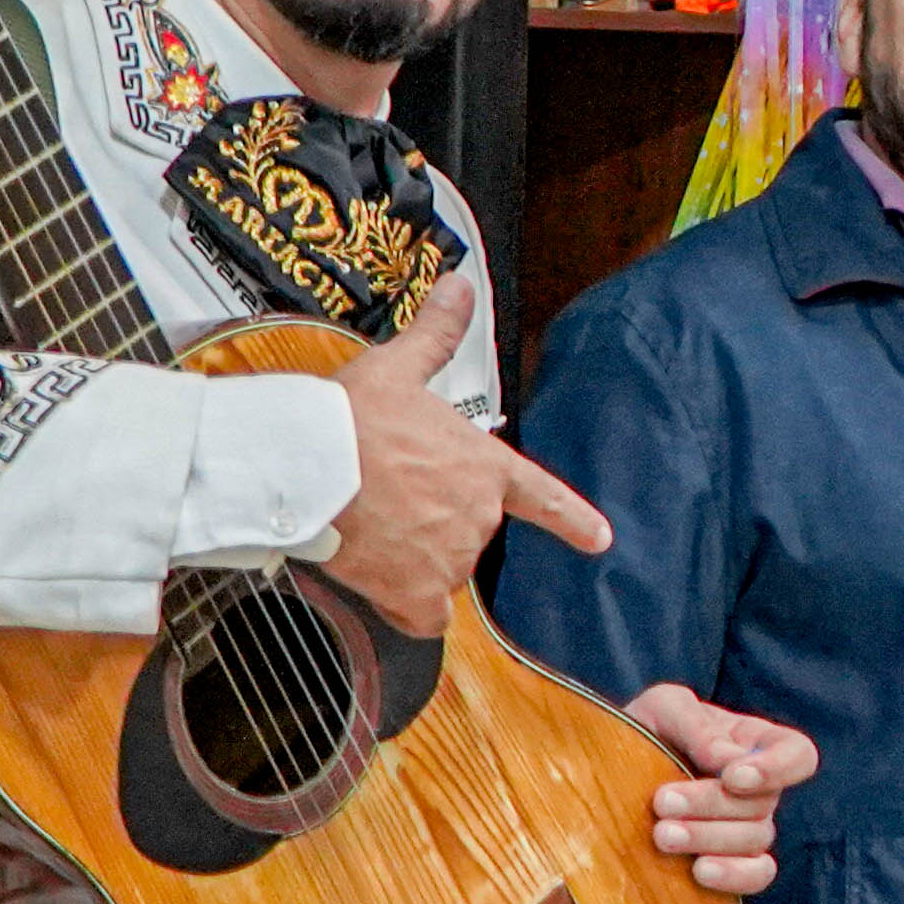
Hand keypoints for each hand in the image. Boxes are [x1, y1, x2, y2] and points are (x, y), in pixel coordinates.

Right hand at [319, 272, 608, 635]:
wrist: (304, 465)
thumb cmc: (348, 418)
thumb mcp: (398, 365)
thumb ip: (437, 335)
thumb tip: (460, 288)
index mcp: (483, 466)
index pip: (543, 497)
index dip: (573, 520)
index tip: (599, 539)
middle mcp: (477, 515)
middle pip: (467, 530)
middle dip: (432, 519)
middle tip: (386, 495)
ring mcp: (449, 556)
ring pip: (440, 568)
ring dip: (412, 556)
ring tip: (370, 522)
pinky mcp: (414, 591)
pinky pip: (422, 614)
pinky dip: (405, 604)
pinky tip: (381, 581)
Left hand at [623, 686, 815, 898]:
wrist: (609, 775)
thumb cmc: (644, 733)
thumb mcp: (663, 709)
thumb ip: (696, 724)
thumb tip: (726, 759)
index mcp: (754, 744)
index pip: (797, 755)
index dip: (777, 768)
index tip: (733, 776)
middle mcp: (759, 789)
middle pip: (764, 802)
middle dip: (711, 803)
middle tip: (661, 802)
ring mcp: (746, 830)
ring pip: (755, 839)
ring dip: (707, 837)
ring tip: (661, 835)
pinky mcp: (729, 864)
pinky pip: (756, 875)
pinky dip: (734, 875)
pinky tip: (699, 870)